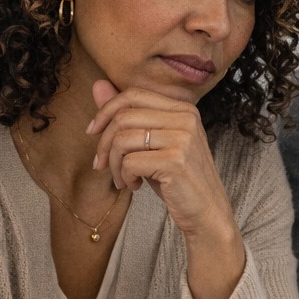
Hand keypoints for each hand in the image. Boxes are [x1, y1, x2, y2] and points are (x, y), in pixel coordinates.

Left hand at [89, 80, 244, 298]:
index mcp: (184, 109)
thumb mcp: (151, 144)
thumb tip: (97, 85)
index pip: (133, 94)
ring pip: (122, 139)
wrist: (206, 212)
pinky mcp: (176, 161)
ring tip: (122, 179)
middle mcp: (186, 119)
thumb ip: (127, 114)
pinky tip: (135, 186)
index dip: (105, 111)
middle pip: (123, 116)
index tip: (92, 133)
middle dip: (104, 144)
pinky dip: (124, 177)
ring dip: (113, 164)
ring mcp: (183, 139)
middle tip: (102, 165)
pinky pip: (129, 162)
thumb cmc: (177, 178)